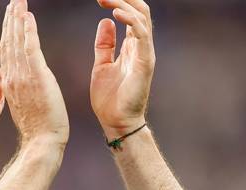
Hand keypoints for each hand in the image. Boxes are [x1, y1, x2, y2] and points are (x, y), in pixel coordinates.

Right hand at [0, 0, 68, 148]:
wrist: (41, 140)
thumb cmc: (36, 126)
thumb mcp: (19, 103)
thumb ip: (11, 85)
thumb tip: (3, 74)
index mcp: (9, 81)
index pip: (7, 50)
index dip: (8, 31)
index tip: (10, 16)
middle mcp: (12, 76)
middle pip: (9, 41)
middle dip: (11, 19)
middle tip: (14, 0)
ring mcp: (22, 76)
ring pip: (17, 41)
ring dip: (18, 19)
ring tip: (19, 1)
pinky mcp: (36, 76)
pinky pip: (30, 48)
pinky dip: (28, 30)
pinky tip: (28, 16)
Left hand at [90, 0, 154, 138]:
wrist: (116, 122)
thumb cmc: (110, 98)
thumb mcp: (101, 65)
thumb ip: (105, 44)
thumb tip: (105, 20)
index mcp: (131, 46)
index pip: (130, 14)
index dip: (118, 1)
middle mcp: (141, 46)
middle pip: (139, 10)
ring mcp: (145, 53)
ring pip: (141, 17)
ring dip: (124, 3)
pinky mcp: (144, 62)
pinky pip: (141, 35)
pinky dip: (130, 21)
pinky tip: (115, 13)